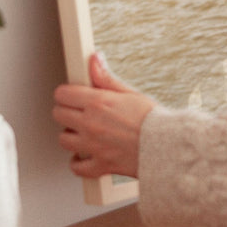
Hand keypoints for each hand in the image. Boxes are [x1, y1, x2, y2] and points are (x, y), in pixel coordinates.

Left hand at [52, 52, 154, 179]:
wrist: (167, 146)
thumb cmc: (153, 119)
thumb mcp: (129, 93)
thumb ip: (106, 78)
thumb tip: (94, 59)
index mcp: (98, 103)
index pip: (63, 94)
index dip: (67, 93)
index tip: (72, 95)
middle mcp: (91, 124)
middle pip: (58, 115)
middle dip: (66, 111)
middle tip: (78, 112)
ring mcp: (93, 146)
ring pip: (63, 140)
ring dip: (71, 135)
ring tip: (83, 132)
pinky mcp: (99, 164)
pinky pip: (77, 167)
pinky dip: (78, 162)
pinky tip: (85, 155)